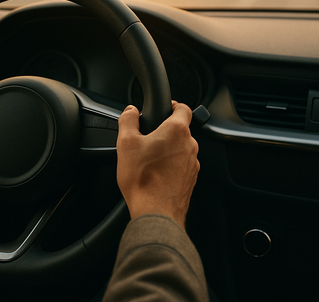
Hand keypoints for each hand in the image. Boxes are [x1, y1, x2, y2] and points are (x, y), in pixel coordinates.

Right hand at [116, 101, 199, 227]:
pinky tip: (155, 174)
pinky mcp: (190, 179)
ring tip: (149, 160)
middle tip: (147, 138)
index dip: (173, 105)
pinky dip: (171, 166)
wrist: (156, 212)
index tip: (165, 108)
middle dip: (165, 131)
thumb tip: (130, 111)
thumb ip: (128, 120)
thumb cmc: (143, 179)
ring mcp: (192, 164)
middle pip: (180, 130)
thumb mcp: (126, 143)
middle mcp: (190, 145)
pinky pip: (181, 165)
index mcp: (177, 131)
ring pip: (180, 149)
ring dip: (168, 150)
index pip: (183, 108)